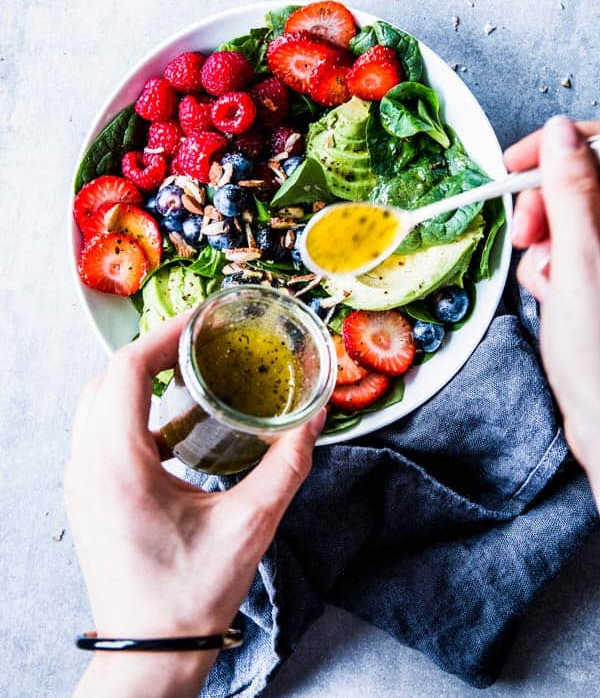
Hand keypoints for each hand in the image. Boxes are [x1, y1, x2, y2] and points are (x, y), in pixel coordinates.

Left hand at [65, 312, 325, 697]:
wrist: (150, 653)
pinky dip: (129, 411)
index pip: (128, 370)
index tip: (201, 322)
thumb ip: (287, 464)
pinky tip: (172, 425)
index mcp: (117, 464)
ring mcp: (80, 481)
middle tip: (199, 345)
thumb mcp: (250, 525)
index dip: (165, 335)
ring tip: (186, 374)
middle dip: (153, 353)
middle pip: (109, 378)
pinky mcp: (86, 496)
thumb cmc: (192, 594)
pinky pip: (98, 431)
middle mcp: (86, 465)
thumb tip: (313, 418)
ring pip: (98, 403)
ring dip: (138, 380)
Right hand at [504, 116, 599, 501]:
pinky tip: (550, 292)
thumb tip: (561, 134)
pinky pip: (567, 247)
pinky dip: (548, 265)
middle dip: (544, 202)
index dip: (559, 147)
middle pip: (582, 180)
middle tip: (527, 234)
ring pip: (569, 216)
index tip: (520, 164)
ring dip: (544, 242)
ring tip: (545, 278)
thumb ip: (571, 192)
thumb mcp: (580, 263)